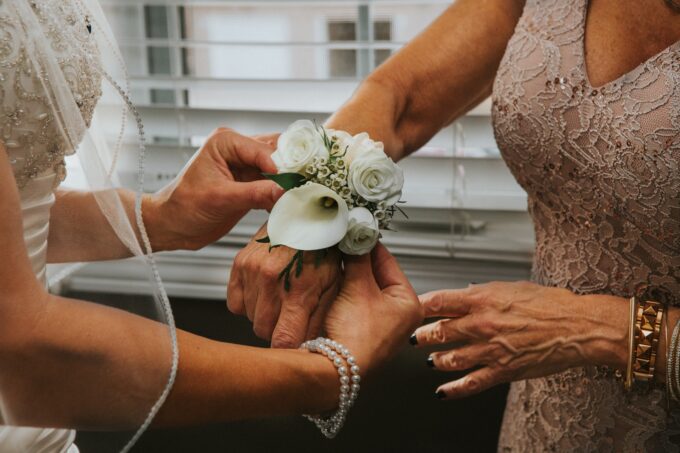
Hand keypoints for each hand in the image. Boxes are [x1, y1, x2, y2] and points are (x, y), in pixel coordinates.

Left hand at [145, 128, 283, 251]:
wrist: (172, 226)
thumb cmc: (184, 207)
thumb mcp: (221, 199)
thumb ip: (255, 193)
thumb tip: (284, 190)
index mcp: (226, 142)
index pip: (264, 150)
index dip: (281, 167)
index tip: (294, 186)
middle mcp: (237, 148)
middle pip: (276, 153)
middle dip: (289, 171)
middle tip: (301, 189)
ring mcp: (245, 165)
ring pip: (278, 168)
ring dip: (286, 183)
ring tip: (295, 198)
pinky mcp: (250, 183)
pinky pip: (274, 184)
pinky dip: (280, 194)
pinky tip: (284, 205)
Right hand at [228, 224, 341, 347]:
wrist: (308, 211)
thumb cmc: (326, 246)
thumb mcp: (334, 283)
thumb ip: (321, 316)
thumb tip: (313, 345)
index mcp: (298, 291)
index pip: (283, 342)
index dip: (289, 348)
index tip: (295, 344)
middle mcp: (270, 282)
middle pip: (263, 332)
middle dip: (277, 330)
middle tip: (291, 316)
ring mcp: (252, 272)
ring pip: (250, 318)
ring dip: (264, 314)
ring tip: (281, 297)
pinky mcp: (239, 264)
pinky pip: (235, 303)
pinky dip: (248, 303)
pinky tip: (265, 292)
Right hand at [324, 244, 422, 371]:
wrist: (335, 369)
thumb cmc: (356, 335)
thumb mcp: (357, 287)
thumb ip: (358, 258)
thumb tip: (357, 235)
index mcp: (409, 304)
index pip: (389, 262)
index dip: (369, 245)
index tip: (356, 231)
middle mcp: (399, 316)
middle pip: (375, 275)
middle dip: (357, 260)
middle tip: (342, 244)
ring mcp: (380, 325)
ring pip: (362, 288)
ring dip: (348, 275)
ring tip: (334, 260)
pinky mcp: (362, 332)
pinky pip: (353, 303)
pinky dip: (343, 291)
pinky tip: (330, 282)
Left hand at [412, 281, 627, 398]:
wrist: (577, 326)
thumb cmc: (549, 304)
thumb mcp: (510, 287)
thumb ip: (482, 293)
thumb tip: (461, 295)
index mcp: (482, 299)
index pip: (438, 301)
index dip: (419, 306)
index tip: (409, 307)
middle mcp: (482, 324)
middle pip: (438, 331)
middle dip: (420, 336)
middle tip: (412, 337)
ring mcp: (491, 349)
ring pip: (449, 358)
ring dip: (434, 360)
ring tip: (429, 360)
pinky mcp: (503, 370)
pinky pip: (471, 383)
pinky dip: (453, 389)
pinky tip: (442, 391)